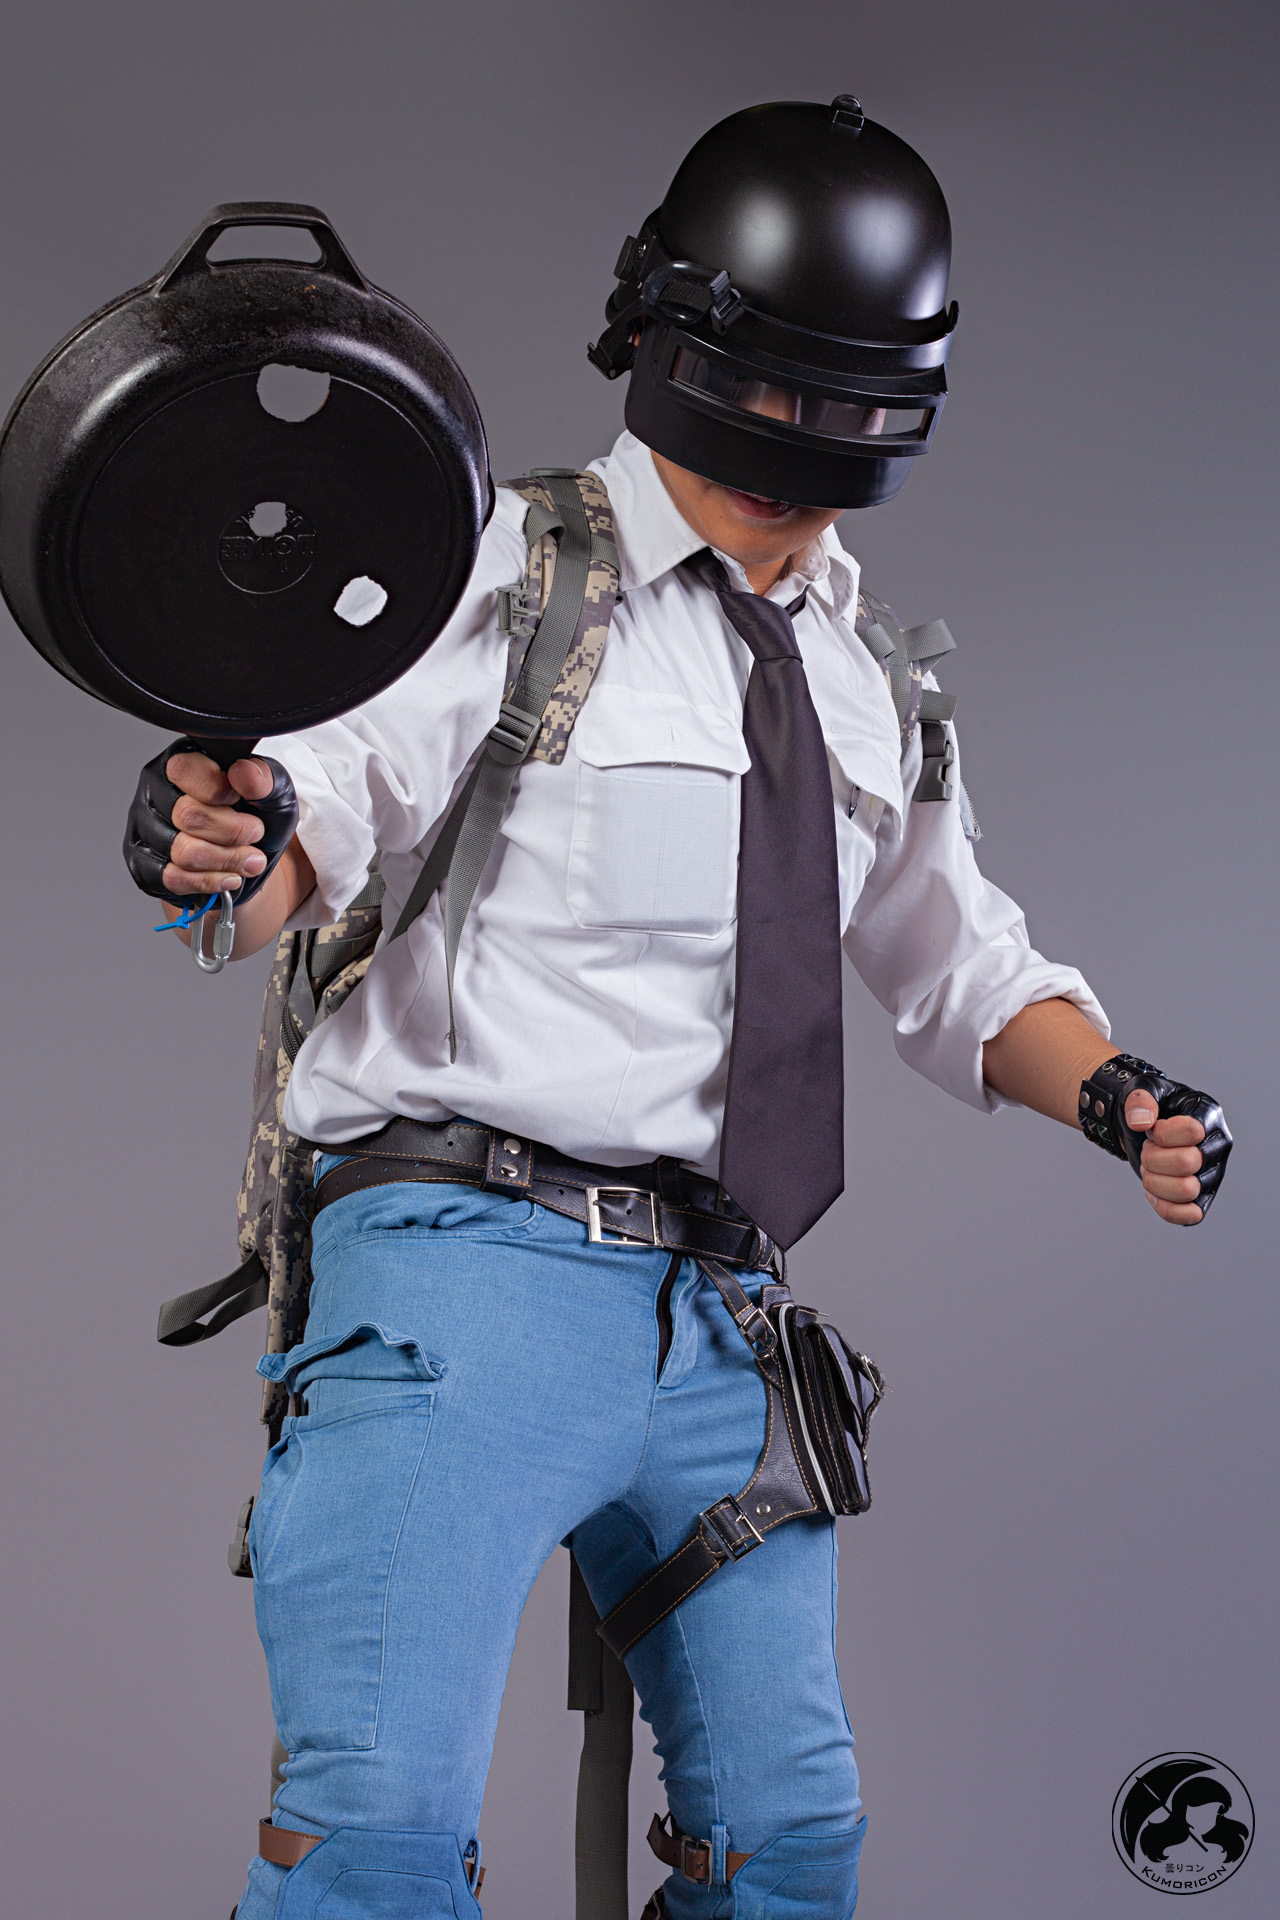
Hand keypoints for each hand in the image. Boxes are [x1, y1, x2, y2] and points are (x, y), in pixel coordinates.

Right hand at [124, 739, 297, 905]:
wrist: (249, 856)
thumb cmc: (257, 816)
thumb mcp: (274, 793)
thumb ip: (263, 780)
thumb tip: (243, 771)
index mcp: (184, 761)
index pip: (185, 770)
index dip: (220, 791)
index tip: (241, 800)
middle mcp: (156, 791)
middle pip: (188, 816)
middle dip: (233, 833)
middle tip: (255, 834)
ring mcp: (145, 828)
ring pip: (184, 852)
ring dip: (227, 861)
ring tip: (248, 859)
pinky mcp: (144, 863)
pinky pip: (174, 878)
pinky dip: (210, 881)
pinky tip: (229, 876)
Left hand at [1122, 1089, 1207, 1225]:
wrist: (1143, 1129)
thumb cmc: (1149, 1107)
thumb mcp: (1141, 1089)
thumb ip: (1140, 1099)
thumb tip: (1141, 1122)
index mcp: (1209, 1116)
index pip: (1192, 1132)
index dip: (1162, 1133)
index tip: (1152, 1128)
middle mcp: (1217, 1147)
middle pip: (1187, 1163)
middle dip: (1154, 1157)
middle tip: (1148, 1148)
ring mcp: (1212, 1175)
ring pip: (1187, 1191)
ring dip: (1155, 1181)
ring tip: (1150, 1168)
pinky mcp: (1202, 1199)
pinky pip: (1190, 1217)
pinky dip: (1165, 1208)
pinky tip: (1152, 1192)